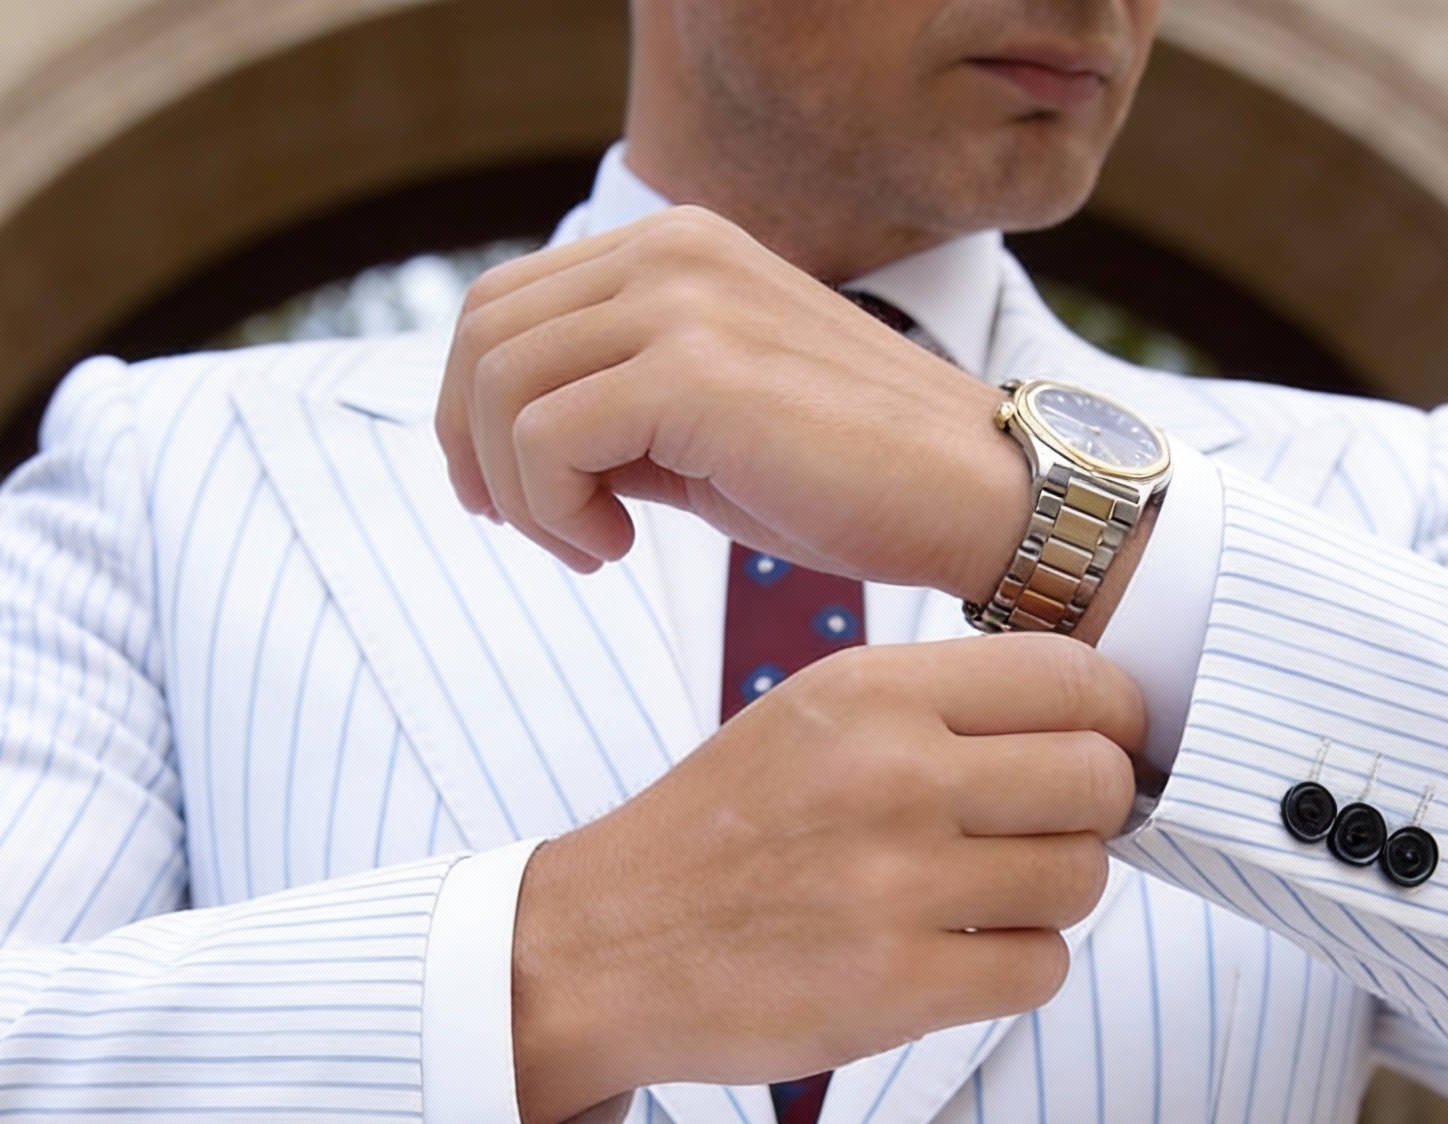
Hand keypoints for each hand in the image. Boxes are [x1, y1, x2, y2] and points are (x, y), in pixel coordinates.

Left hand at [435, 206, 1030, 600]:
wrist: (973, 495)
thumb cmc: (850, 479)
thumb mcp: (705, 428)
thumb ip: (614, 412)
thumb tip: (510, 448)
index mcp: (673, 250)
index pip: (504, 305)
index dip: (474, 410)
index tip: (514, 499)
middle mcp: (671, 251)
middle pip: (483, 335)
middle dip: (477, 452)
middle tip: (538, 531)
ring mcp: (682, 300)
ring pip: (503, 389)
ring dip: (521, 495)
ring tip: (593, 545)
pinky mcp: (693, 372)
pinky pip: (546, 439)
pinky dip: (555, 512)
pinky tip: (615, 548)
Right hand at [509, 633, 1144, 1123]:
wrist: (601, 948)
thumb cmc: (717, 836)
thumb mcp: (810, 718)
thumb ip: (938, 709)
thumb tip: (1091, 728)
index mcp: (871, 692)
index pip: (1075, 678)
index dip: (1112, 722)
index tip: (1097, 753)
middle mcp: (891, 775)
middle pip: (1098, 780)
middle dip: (1091, 816)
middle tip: (1041, 837)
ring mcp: (894, 885)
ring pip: (1080, 880)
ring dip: (1051, 899)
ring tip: (983, 902)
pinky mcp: (895, 986)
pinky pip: (1040, 970)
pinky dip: (1015, 971)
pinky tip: (958, 958)